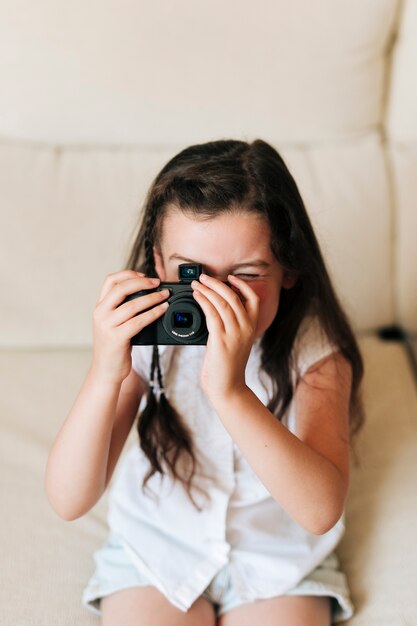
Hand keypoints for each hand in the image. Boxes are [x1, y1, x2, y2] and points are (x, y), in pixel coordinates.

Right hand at [91, 270, 169, 384]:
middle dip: (143, 282)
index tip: (144, 275)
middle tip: (158, 283)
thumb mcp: (112, 324)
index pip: (110, 280)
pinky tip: (162, 310)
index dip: (128, 274)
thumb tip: (147, 294)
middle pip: (121, 288)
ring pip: (132, 305)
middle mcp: (101, 314)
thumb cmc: (114, 347)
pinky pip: (138, 321)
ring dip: (152, 298)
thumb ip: (122, 309)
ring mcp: (107, 326)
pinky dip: (153, 313)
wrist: (106, 371)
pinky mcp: (117, 338)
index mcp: (100, 307)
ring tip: (165, 296)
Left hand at [191, 273, 259, 401]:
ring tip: (196, 284)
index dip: (243, 285)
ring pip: (222, 303)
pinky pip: (212, 314)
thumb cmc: (228, 366)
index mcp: (252, 327)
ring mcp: (234, 334)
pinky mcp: (221, 340)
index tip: (230, 278)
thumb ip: (231, 325)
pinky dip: (203, 301)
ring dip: (207, 290)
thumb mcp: (235, 341)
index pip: (254, 299)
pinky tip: (197, 296)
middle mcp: (246, 328)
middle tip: (203, 277)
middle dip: (217, 283)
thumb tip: (217, 307)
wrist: (227, 388)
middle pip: (234, 297)